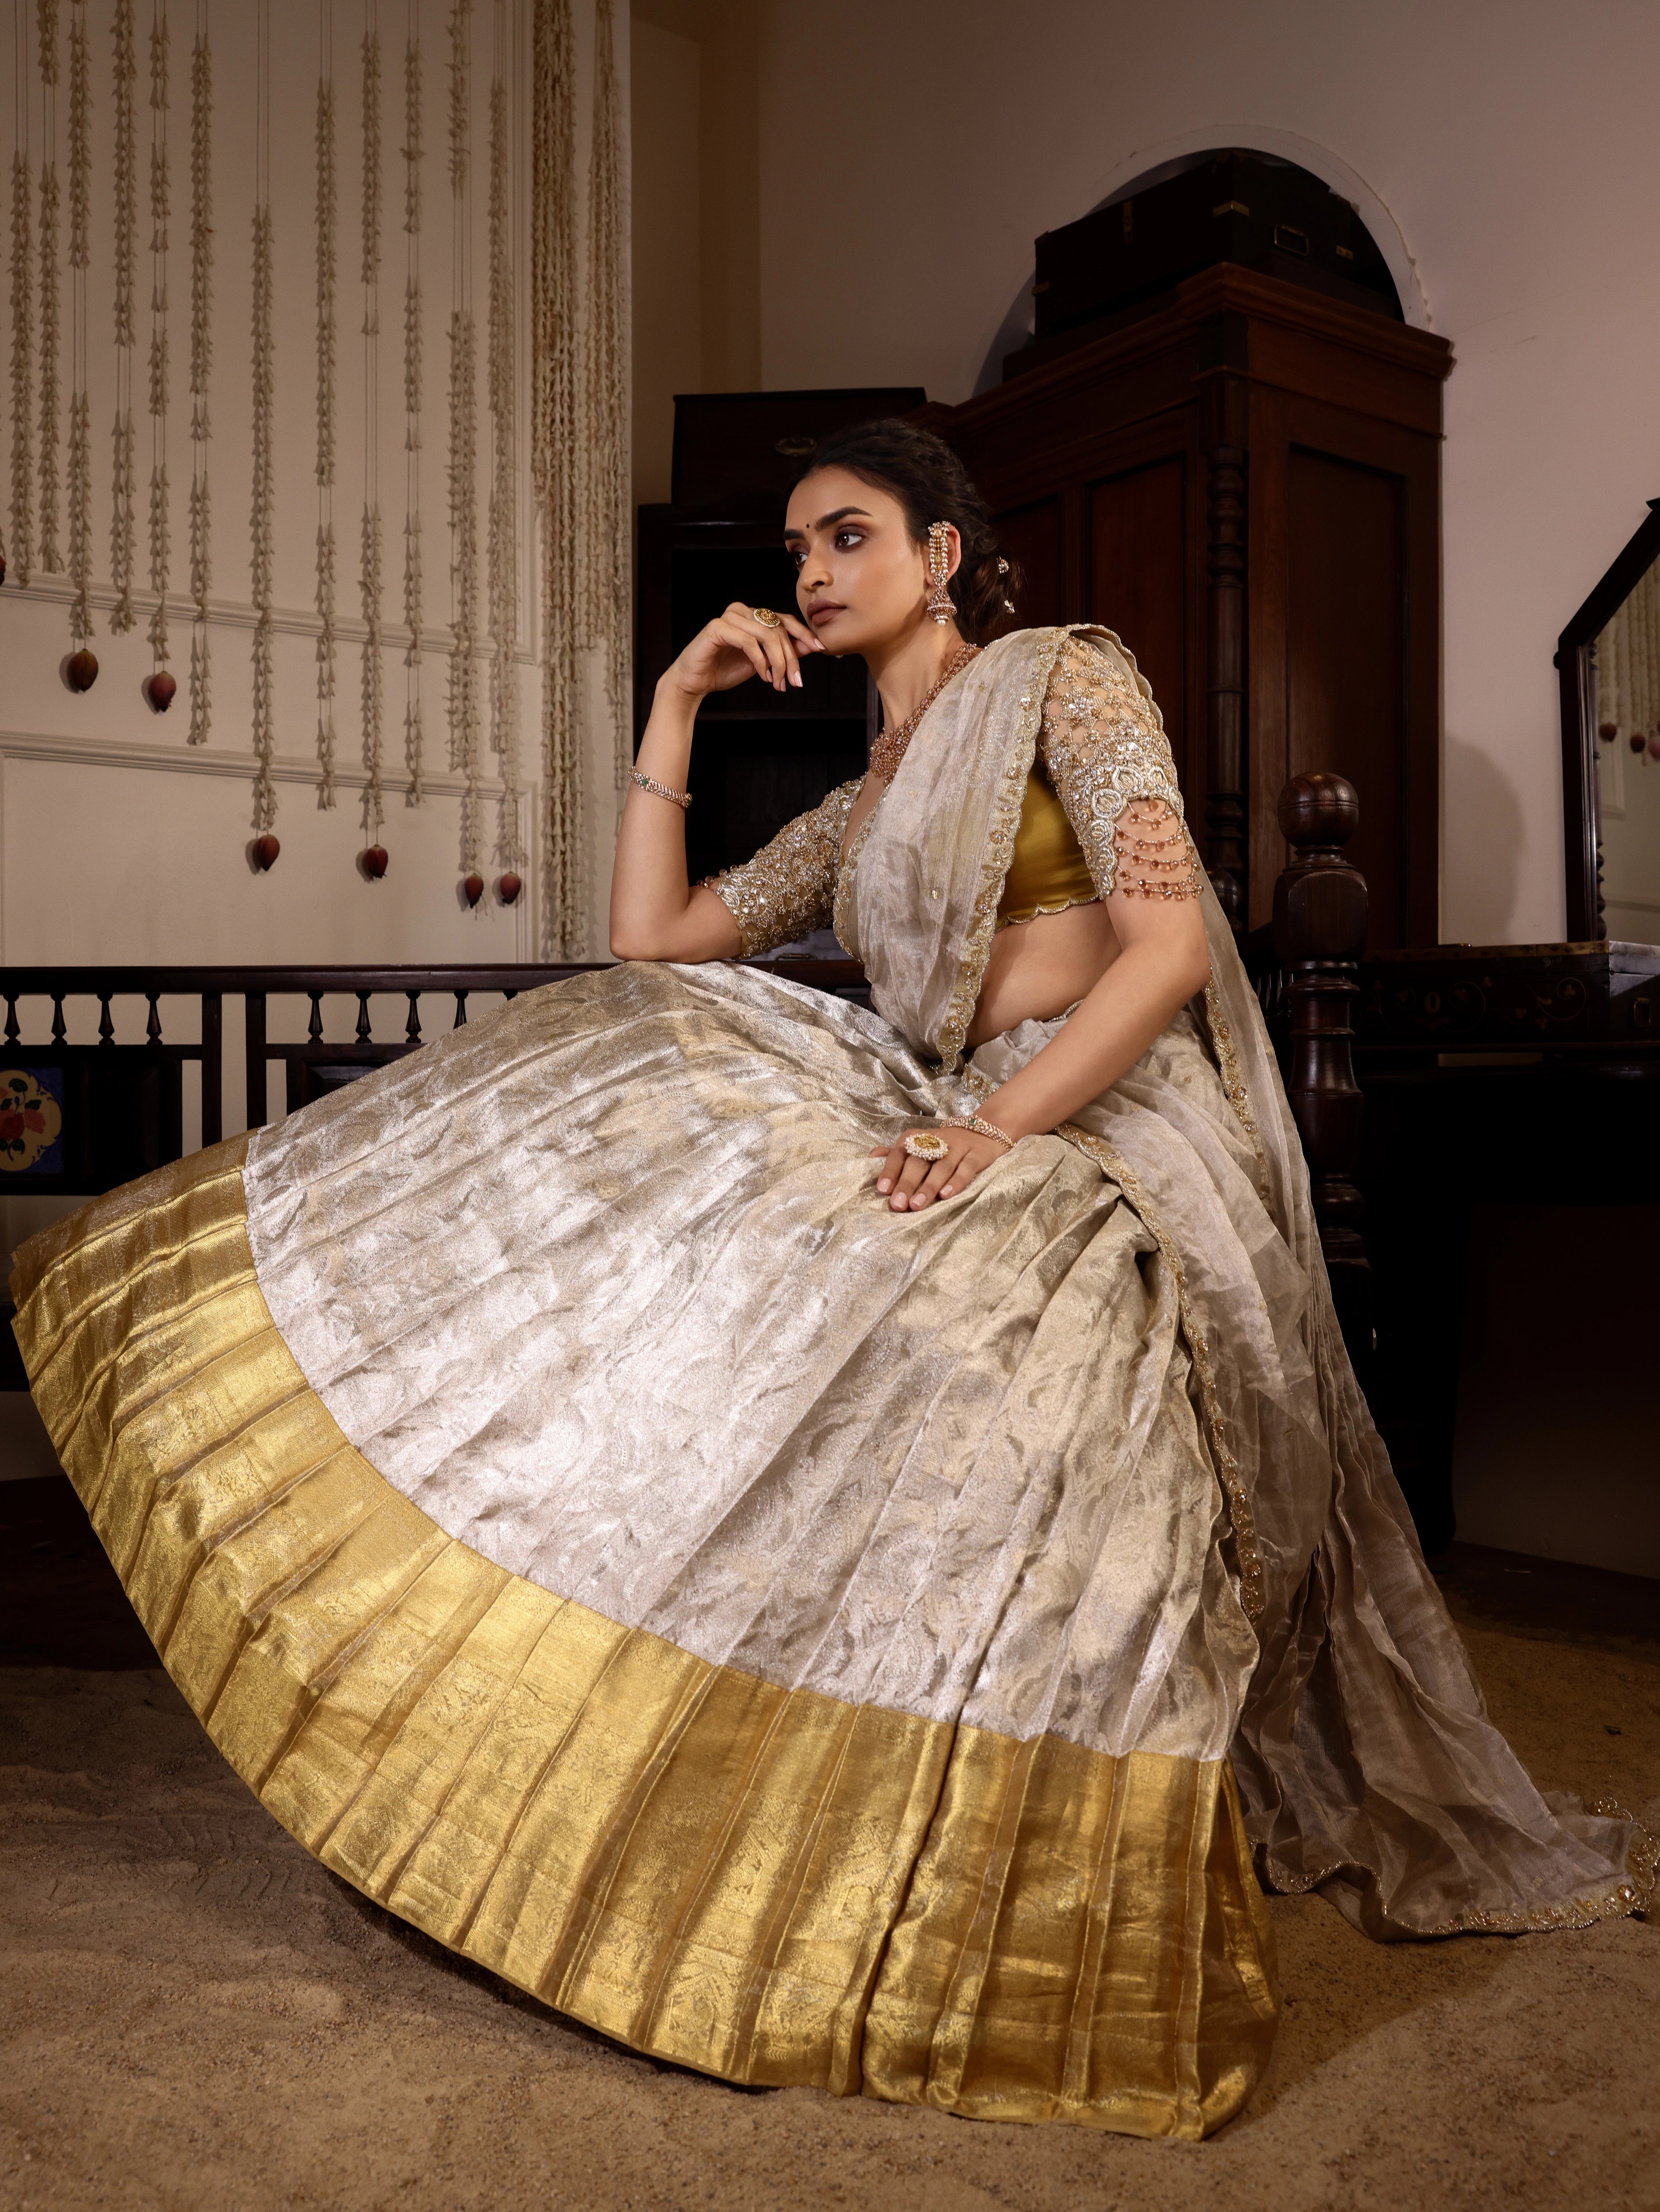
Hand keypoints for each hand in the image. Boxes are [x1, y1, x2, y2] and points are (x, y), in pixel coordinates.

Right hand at [664, 602, 822, 700]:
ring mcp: (729, 617)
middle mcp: (742, 611)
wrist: (695, 681)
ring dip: (777, 662)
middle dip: (791, 658)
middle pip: (779, 629)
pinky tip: (763, 675)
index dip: (804, 633)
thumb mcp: (763, 663)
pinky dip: (760, 661)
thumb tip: (811, 646)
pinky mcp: (717, 627)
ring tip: (777, 683)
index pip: (785, 620)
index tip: (820, 648)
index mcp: (753, 616)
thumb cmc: (725, 670)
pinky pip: (748, 642)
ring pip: (767, 635)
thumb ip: (784, 652)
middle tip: (795, 681)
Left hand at [870, 1125, 1011, 1211]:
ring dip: (928, 1186)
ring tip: (917, 1205)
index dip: (890, 1170)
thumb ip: (897, 1154)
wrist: (984, 1131)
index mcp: (918, 1138)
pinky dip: (956, 1181)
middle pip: (919, 1161)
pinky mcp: (977, 1155)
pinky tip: (946, 1195)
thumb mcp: (920, 1145)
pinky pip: (966, 1168)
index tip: (883, 1190)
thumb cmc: (944, 1146)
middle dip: (907, 1183)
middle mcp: (936, 1141)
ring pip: (941, 1167)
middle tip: (898, 1204)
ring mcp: (958, 1147)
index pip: (900, 1153)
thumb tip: (871, 1157)